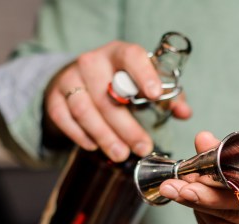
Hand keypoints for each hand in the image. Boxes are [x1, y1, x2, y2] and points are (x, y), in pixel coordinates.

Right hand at [42, 41, 192, 161]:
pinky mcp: (54, 97)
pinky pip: (65, 119)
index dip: (143, 74)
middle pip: (107, 96)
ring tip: (121, 154)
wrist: (79, 80)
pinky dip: (81, 135)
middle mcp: (92, 62)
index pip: (131, 56)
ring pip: (85, 110)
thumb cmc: (121, 83)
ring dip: (105, 136)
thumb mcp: (144, 83)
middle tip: (142, 148)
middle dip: (127, 127)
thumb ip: (167, 97)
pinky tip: (94, 147)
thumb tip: (184, 112)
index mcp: (119, 53)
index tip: (154, 95)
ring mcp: (70, 79)